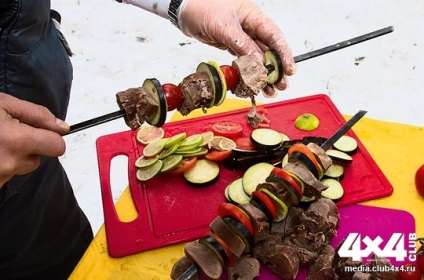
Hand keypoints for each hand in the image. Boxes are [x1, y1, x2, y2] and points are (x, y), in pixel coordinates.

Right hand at [0, 93, 69, 187]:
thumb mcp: (3, 104)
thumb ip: (37, 115)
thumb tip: (62, 126)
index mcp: (16, 141)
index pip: (57, 146)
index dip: (50, 137)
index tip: (39, 132)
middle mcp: (9, 164)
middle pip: (38, 159)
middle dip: (27, 148)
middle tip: (4, 135)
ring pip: (20, 168)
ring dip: (11, 157)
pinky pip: (4, 175)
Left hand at [178, 0, 295, 93]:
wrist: (183, 9)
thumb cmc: (202, 7)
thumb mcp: (224, 26)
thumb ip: (241, 44)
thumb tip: (257, 62)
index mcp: (253, 17)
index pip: (275, 36)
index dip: (284, 54)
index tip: (289, 70)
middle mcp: (250, 27)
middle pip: (269, 50)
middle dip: (276, 69)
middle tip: (281, 85)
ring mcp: (241, 38)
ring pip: (257, 59)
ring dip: (263, 75)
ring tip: (270, 90)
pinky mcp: (232, 46)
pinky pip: (244, 61)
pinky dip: (249, 73)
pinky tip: (254, 84)